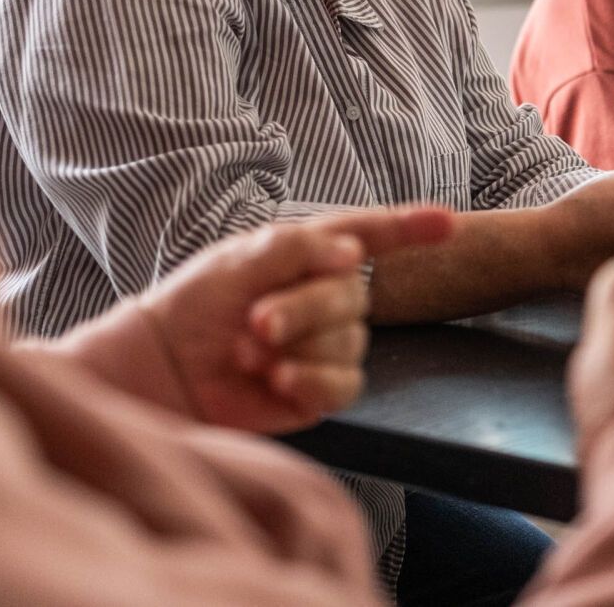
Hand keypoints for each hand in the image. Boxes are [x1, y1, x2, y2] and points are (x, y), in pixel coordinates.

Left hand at [140, 206, 453, 433]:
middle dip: (304, 308)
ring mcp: (326, 343)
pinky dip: (310, 380)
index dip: (410, 227)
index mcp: (310, 254)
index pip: (370, 234)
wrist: (166, 366)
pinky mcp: (320, 389)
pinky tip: (276, 379)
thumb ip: (294, 248)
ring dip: (297, 346)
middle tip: (255, 320)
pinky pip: (344, 384)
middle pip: (352, 295)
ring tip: (246, 351)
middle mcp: (326, 296)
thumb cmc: (197, 304)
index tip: (447, 223)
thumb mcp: (236, 261)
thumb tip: (354, 253)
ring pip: (349, 341)